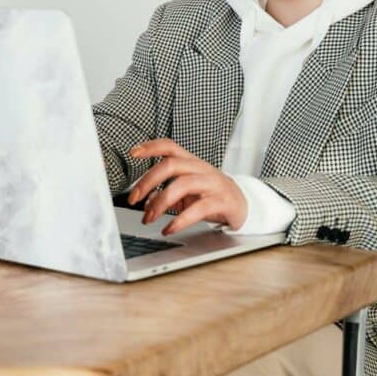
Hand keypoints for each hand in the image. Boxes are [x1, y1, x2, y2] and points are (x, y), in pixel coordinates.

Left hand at [125, 139, 247, 234]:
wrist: (243, 204)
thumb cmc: (211, 194)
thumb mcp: (187, 190)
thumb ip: (166, 193)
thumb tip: (146, 201)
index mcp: (191, 163)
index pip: (170, 146)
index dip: (151, 147)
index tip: (133, 153)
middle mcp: (201, 169)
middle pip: (171, 165)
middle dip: (148, 181)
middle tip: (133, 199)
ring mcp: (212, 184)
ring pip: (182, 185)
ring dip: (160, 203)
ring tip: (148, 218)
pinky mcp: (222, 201)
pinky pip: (199, 209)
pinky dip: (180, 220)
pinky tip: (169, 229)